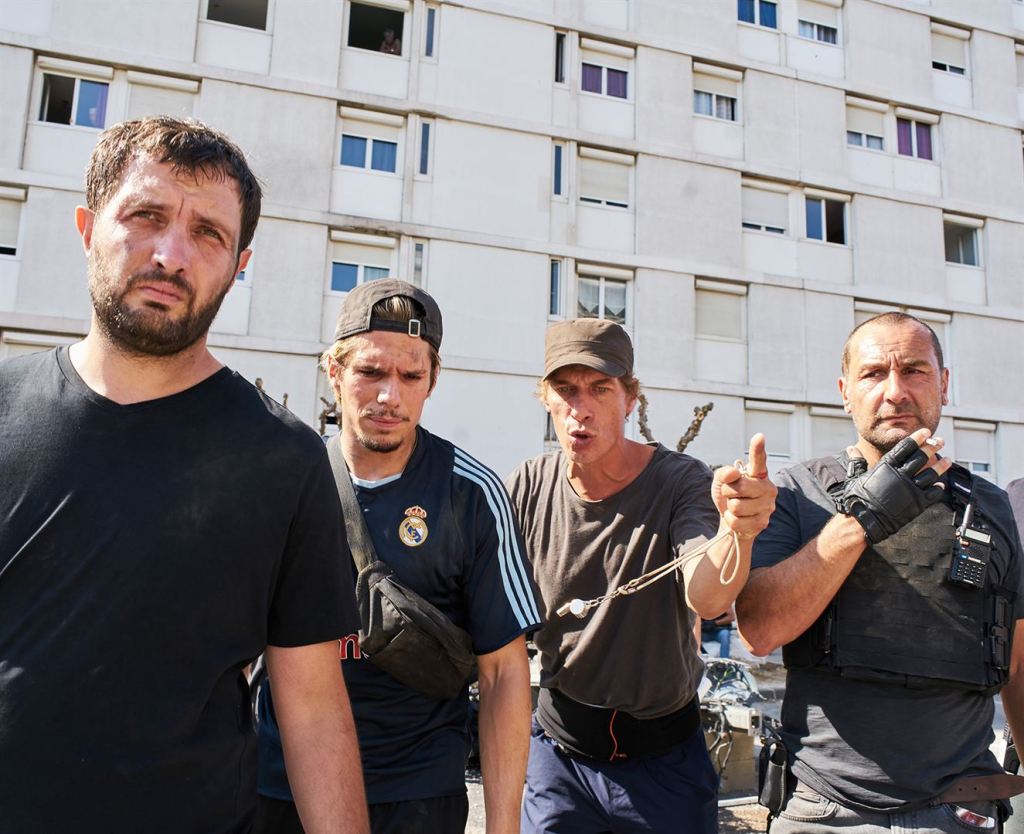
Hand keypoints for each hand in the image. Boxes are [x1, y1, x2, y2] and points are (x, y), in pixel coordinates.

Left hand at [711, 433, 777, 541]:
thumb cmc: (729, 496)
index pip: (758, 460)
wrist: (731, 520)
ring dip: (729, 508)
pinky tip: (738, 519)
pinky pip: (736, 521)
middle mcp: (768, 488)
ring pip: (736, 506)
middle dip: (728, 492)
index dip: (757, 449)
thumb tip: (732, 474)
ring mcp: (767, 506)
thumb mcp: (721, 481)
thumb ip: (724, 473)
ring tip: (736, 507)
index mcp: (759, 474)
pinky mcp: (762, 523)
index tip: (759, 436)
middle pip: (740, 487)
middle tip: (731, 495)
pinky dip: (731, 520)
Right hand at [836, 428, 949, 543]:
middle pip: (921, 457)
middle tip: (940, 441)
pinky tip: (941, 484)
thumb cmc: (858, 498)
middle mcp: (900, 475)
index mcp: (886, 466)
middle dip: (932, 447)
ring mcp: (910, 488)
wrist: (865, 520)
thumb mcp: (855, 477)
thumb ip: (857, 462)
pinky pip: (932, 493)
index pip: (905, 447)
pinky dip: (938, 488)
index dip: (917, 438)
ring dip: (941, 465)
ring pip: (931, 473)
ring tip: (947, 460)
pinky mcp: (917, 503)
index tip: (926, 432)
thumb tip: (851, 449)